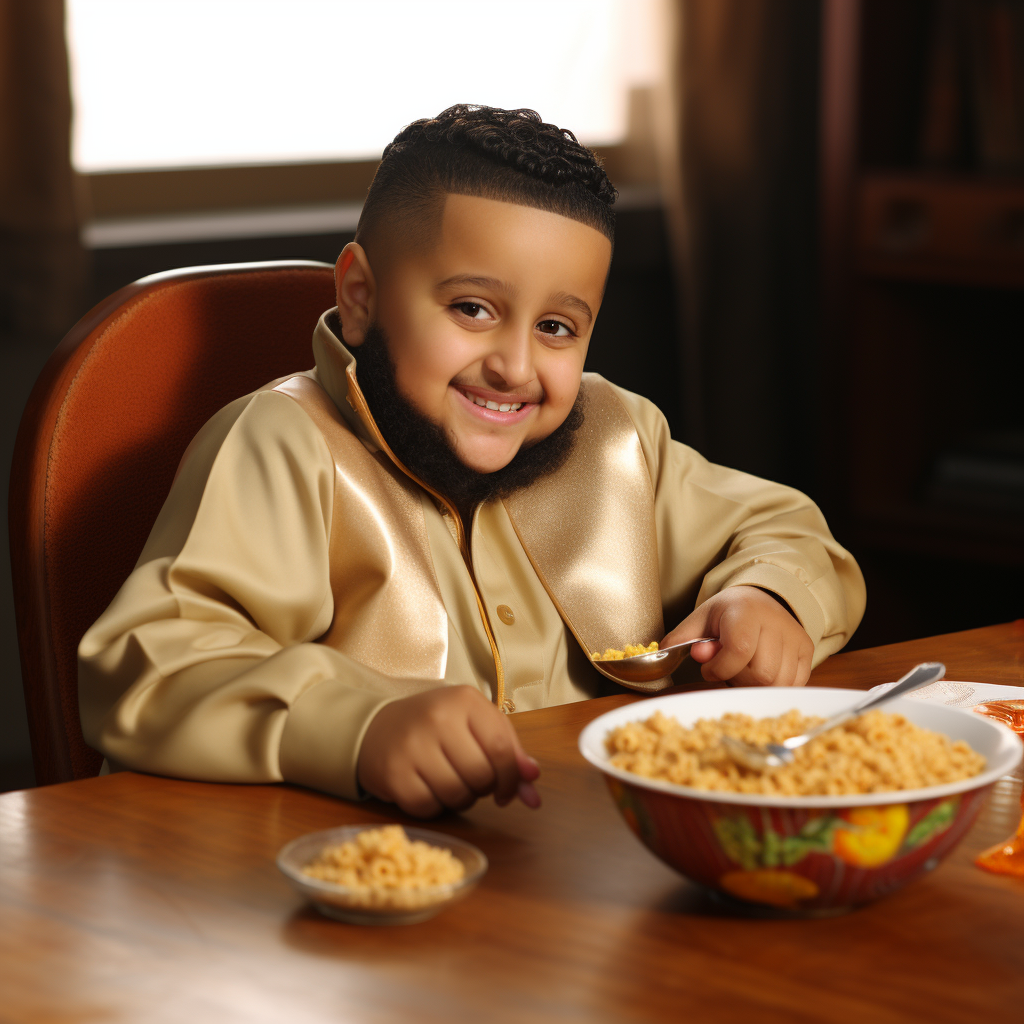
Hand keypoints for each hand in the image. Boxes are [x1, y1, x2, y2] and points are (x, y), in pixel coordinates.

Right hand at [356, 686, 540, 817]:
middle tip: (471, 780)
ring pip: (457, 795)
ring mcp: (413, 745)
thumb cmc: (435, 726)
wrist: (375, 728)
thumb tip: (533, 781)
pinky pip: (429, 808)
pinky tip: (428, 789)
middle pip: (481, 776)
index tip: (508, 790)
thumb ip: (509, 750)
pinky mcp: (393, 773)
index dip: (511, 778)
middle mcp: (438, 718)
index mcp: (464, 700)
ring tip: (450, 782)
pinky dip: (434, 807)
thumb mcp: (474, 724)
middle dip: (484, 788)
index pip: (501, 748)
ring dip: (461, 799)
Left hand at [663, 586, 813, 686]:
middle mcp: (776, 623)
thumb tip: (665, 654)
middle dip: (736, 677)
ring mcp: (796, 638)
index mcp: (746, 612)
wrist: (762, 599)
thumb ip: (682, 638)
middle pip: (759, 674)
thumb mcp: (700, 619)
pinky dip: (773, 684)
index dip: (720, 667)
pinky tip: (760, 669)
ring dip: (754, 684)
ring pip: (776, 683)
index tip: (709, 668)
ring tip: (744, 667)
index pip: (739, 650)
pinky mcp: (807, 652)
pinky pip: (792, 684)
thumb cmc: (728, 612)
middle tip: (728, 667)